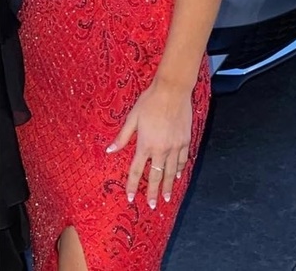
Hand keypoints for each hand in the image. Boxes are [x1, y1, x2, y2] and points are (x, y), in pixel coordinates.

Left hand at [106, 79, 193, 208]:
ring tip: (167, 197)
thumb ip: (122, 137)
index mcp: (145, 145)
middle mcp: (161, 149)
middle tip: (153, 205)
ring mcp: (175, 146)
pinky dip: (180, 169)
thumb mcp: (132, 118)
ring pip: (171, 171)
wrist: (173, 90)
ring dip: (168, 185)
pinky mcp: (186, 140)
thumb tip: (109, 151)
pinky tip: (178, 176)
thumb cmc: (150, 102)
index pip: (136, 171)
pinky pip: (183, 159)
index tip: (130, 198)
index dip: (132, 186)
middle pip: (156, 176)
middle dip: (153, 192)